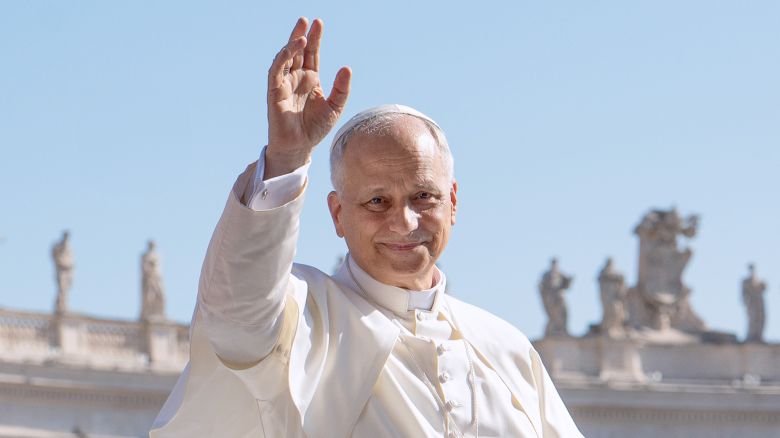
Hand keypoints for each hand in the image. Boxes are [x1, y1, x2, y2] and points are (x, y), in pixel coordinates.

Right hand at [265, 17, 350, 178]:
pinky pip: (275, 72)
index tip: (318, 23)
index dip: (315, 39)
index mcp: (310, 79)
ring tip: (302, 36)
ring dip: (291, 45)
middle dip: (301, 35)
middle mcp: (296, 78)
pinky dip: (282, 59)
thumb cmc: (315, 129)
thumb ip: (341, 89)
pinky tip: (290, 50)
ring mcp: (284, 84)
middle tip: (306, 20)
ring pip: (285, 58)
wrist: (300, 147)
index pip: (311, 54)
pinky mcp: (274, 92)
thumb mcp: (334, 107)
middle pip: (297, 51)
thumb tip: (346, 68)